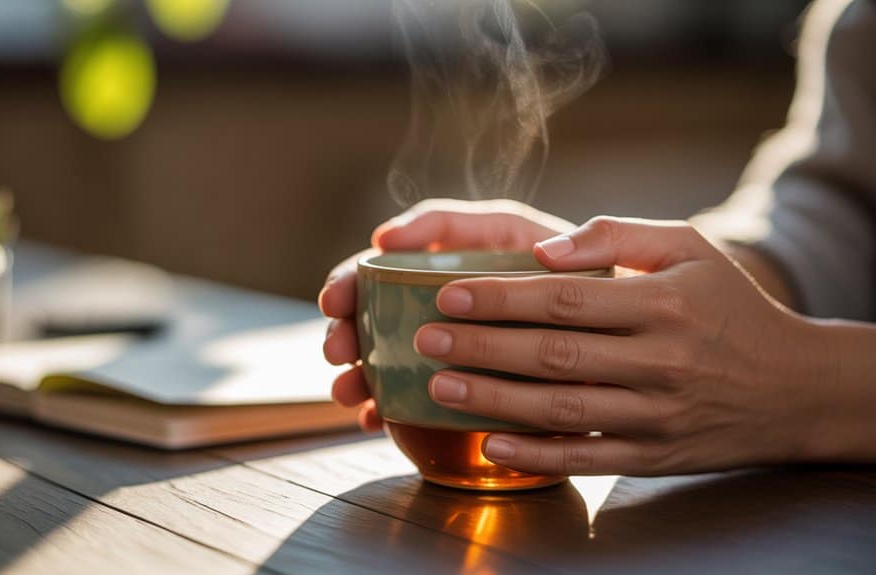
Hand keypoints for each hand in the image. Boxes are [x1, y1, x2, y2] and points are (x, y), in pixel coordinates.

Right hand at [318, 199, 575, 430]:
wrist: (624, 318)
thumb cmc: (567, 260)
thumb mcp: (515, 231)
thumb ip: (462, 223)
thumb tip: (385, 235)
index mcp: (443, 262)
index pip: (378, 268)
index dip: (348, 279)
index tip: (335, 300)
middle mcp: (437, 302)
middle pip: (373, 315)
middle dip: (346, 332)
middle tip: (336, 351)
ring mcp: (450, 343)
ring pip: (387, 359)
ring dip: (359, 374)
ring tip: (349, 392)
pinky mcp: (467, 382)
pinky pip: (417, 396)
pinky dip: (390, 405)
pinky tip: (375, 418)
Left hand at [415, 216, 829, 474]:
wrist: (793, 387)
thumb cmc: (727, 308)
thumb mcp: (690, 249)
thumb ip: (616, 237)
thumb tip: (541, 251)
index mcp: (664, 303)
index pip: (564, 299)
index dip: (500, 297)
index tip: (447, 294)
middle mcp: (661, 361)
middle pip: (553, 354)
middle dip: (481, 347)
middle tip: (427, 340)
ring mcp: (656, 414)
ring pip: (561, 408)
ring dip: (493, 400)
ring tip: (439, 386)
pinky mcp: (653, 456)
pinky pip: (586, 457)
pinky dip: (535, 455)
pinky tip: (491, 444)